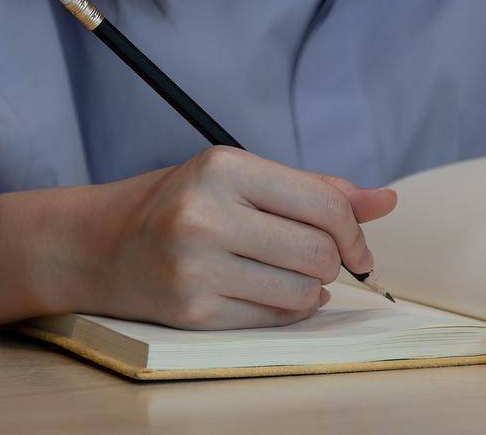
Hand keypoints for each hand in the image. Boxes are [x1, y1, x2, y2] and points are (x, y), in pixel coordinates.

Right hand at [62, 147, 396, 329]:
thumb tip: (388, 201)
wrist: (97, 245)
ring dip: (312, 287)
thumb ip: (318, 189)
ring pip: (304, 289)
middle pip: (319, 252)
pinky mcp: (191, 311)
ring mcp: (195, 267)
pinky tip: (273, 292)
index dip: (355, 229)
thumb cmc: (184, 203)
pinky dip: (289, 308)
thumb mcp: (244, 177)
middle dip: (334, 259)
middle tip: (320, 257)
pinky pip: (275, 317)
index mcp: (224, 167)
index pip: (324, 203)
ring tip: (289, 273)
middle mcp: (206, 216)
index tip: (359, 245)